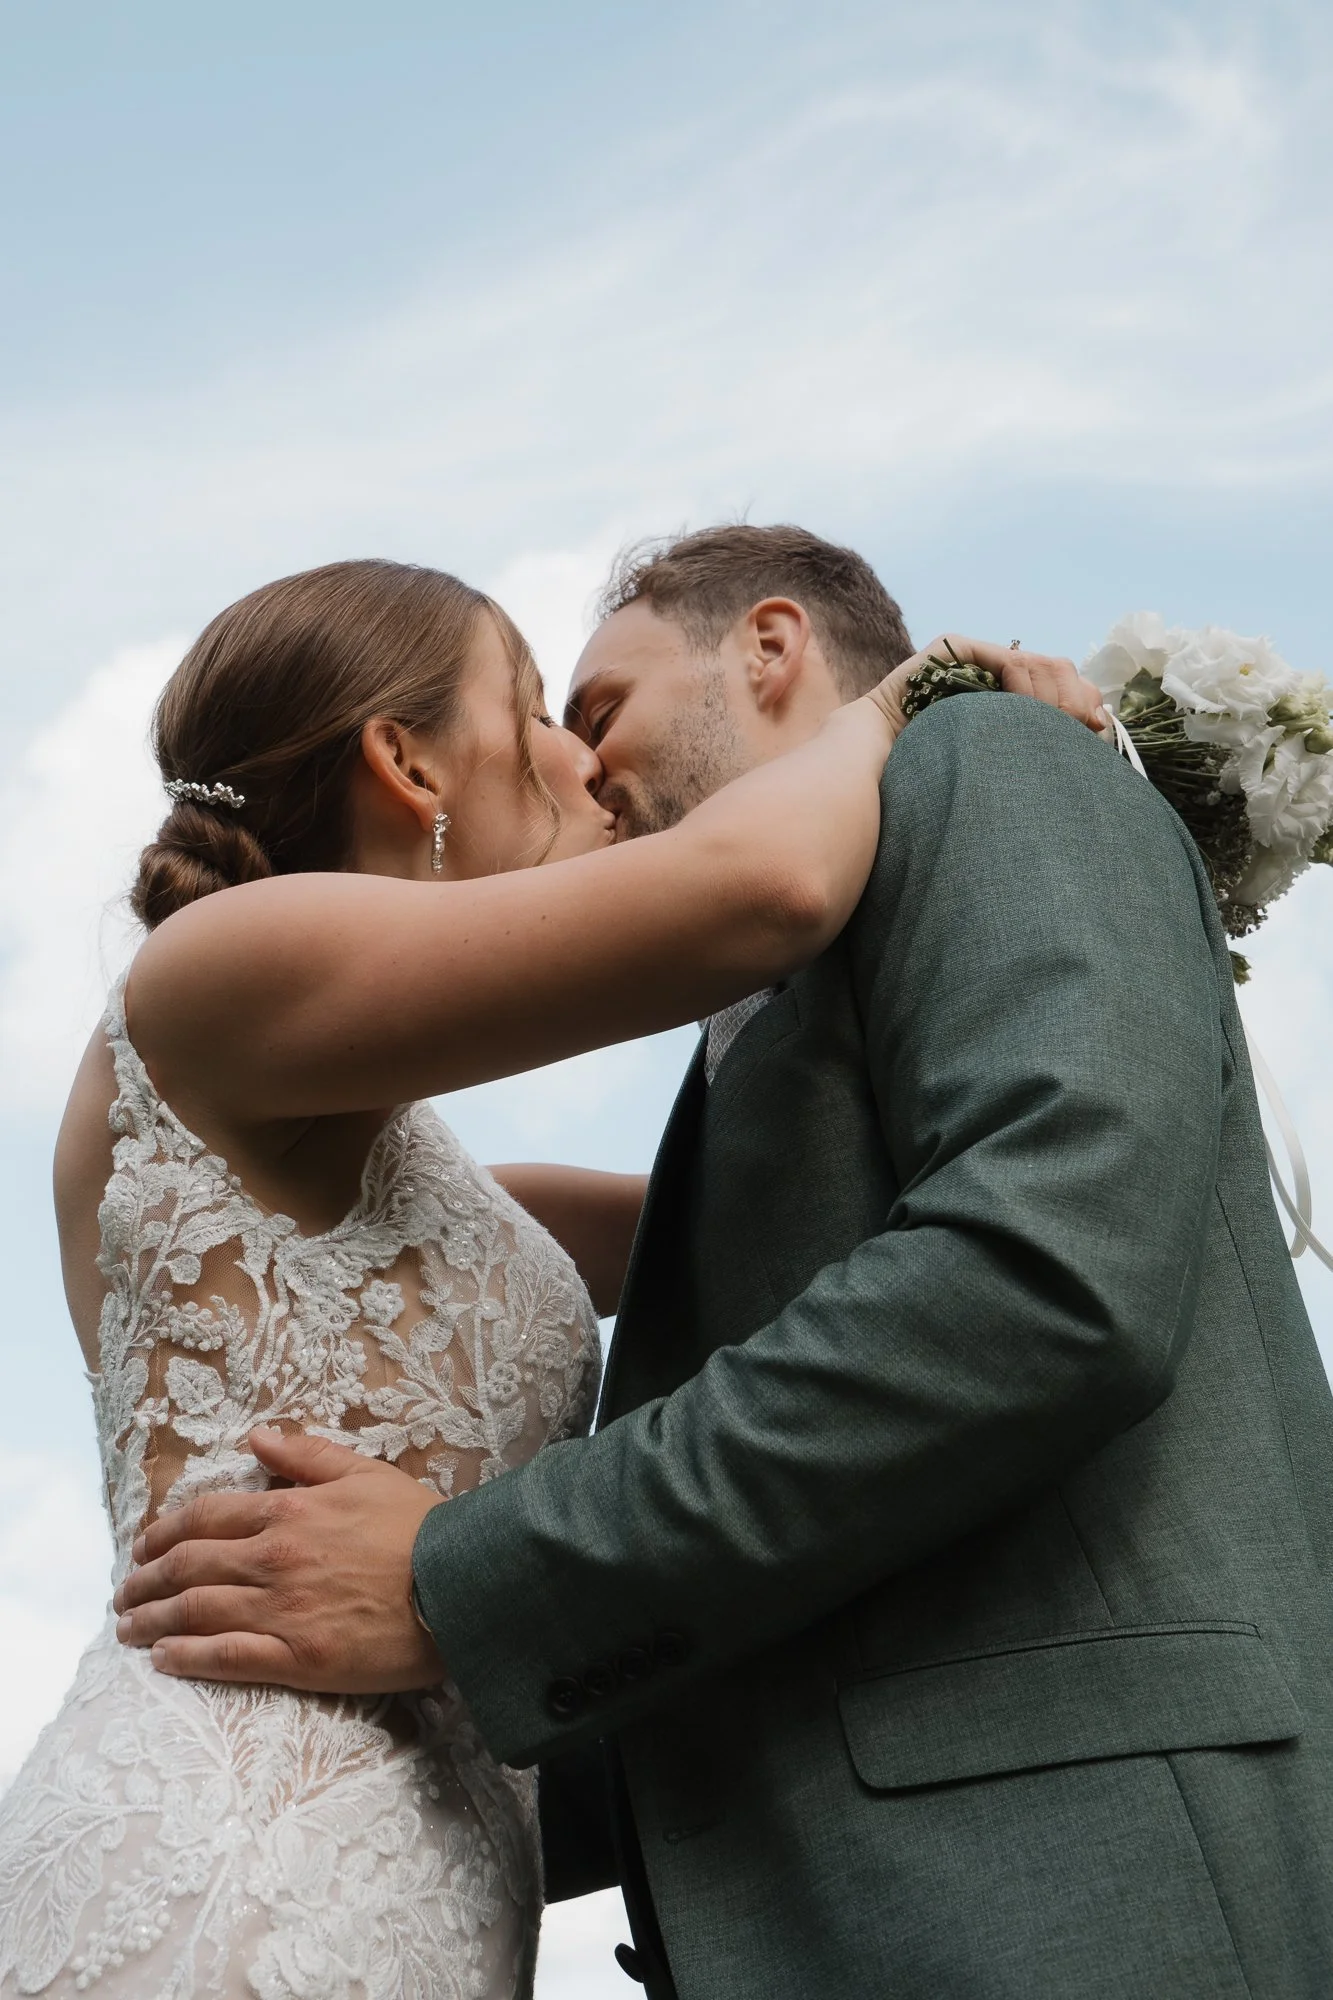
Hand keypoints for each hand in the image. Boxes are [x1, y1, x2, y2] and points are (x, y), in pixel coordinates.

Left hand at [113, 1427, 445, 1690]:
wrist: (461, 1587)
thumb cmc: (420, 1528)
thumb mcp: (366, 1474)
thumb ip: (308, 1455)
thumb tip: (258, 1436)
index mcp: (289, 1512)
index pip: (205, 1518)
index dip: (164, 1532)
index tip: (141, 1546)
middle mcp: (275, 1559)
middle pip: (188, 1567)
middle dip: (145, 1580)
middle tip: (123, 1592)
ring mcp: (283, 1611)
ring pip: (197, 1612)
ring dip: (152, 1619)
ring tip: (128, 1628)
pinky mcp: (299, 1659)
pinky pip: (228, 1658)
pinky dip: (188, 1657)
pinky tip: (164, 1659)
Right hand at [869, 636, 1106, 736]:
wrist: (884, 758)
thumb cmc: (941, 766)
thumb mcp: (1007, 751)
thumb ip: (1042, 734)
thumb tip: (1100, 724)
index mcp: (1010, 691)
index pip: (1065, 681)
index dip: (1085, 700)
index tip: (1094, 729)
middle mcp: (996, 668)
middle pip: (1060, 669)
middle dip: (1074, 700)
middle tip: (1074, 730)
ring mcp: (977, 656)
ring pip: (1039, 664)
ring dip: (1048, 698)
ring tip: (1039, 725)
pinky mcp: (955, 647)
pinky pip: (1007, 661)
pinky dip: (1020, 685)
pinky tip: (1017, 709)